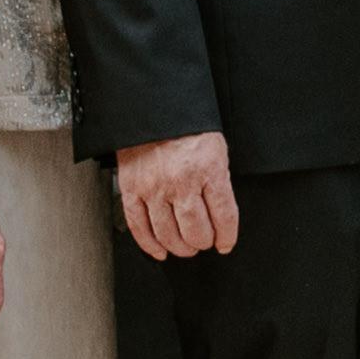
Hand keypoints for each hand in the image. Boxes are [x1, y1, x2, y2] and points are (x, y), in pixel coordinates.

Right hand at [114, 128, 240, 260]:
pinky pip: (139, 225)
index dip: (227, 236)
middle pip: (196, 230)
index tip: (226, 243)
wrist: (153, 108)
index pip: (224, 216)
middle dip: (203, 242)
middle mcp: (181, 181)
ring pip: (168, 234)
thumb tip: (222, 216)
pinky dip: (149, 244)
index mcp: (208, 169)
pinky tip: (159, 250)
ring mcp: (154, 187)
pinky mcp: (132, 189)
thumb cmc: (187, 127)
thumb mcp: (216, 149)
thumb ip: (219, 182)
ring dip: (180, 247)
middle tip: (204, 242)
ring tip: (186, 247)